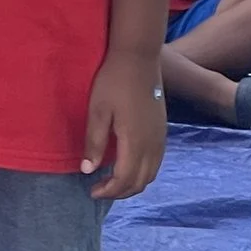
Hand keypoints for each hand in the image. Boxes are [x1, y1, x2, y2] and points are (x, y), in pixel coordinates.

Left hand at [81, 51, 164, 200]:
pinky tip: (127, 164)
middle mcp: (152, 145)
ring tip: (112, 181)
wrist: (138, 58)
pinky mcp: (162, 131)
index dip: (108, 191)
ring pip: (151, 174)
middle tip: (99, 189)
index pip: (125, 180)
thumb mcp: (98, 111)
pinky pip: (156, 162)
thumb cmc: (113, 82)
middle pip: (140, 182)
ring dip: (132, 184)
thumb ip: (94, 142)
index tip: (92, 191)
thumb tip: (88, 170)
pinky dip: (142, 172)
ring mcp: (160, 139)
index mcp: (135, 142)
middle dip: (120, 192)